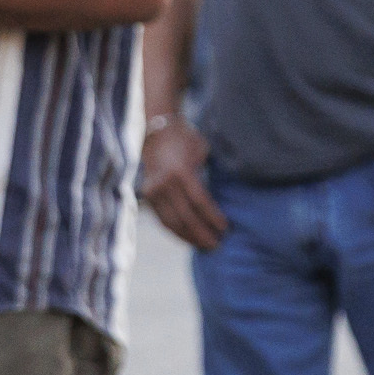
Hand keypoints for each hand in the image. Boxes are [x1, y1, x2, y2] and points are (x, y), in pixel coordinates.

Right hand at [137, 115, 228, 250]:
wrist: (157, 129)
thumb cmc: (186, 138)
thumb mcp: (201, 152)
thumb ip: (205, 176)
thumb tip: (218, 202)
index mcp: (180, 172)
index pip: (200, 202)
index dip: (213, 218)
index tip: (225, 228)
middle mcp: (164, 184)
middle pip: (186, 217)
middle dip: (202, 234)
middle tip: (217, 244)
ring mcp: (153, 191)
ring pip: (172, 223)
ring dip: (189, 237)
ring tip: (204, 246)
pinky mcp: (148, 195)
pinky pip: (163, 219)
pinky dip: (176, 231)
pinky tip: (188, 238)